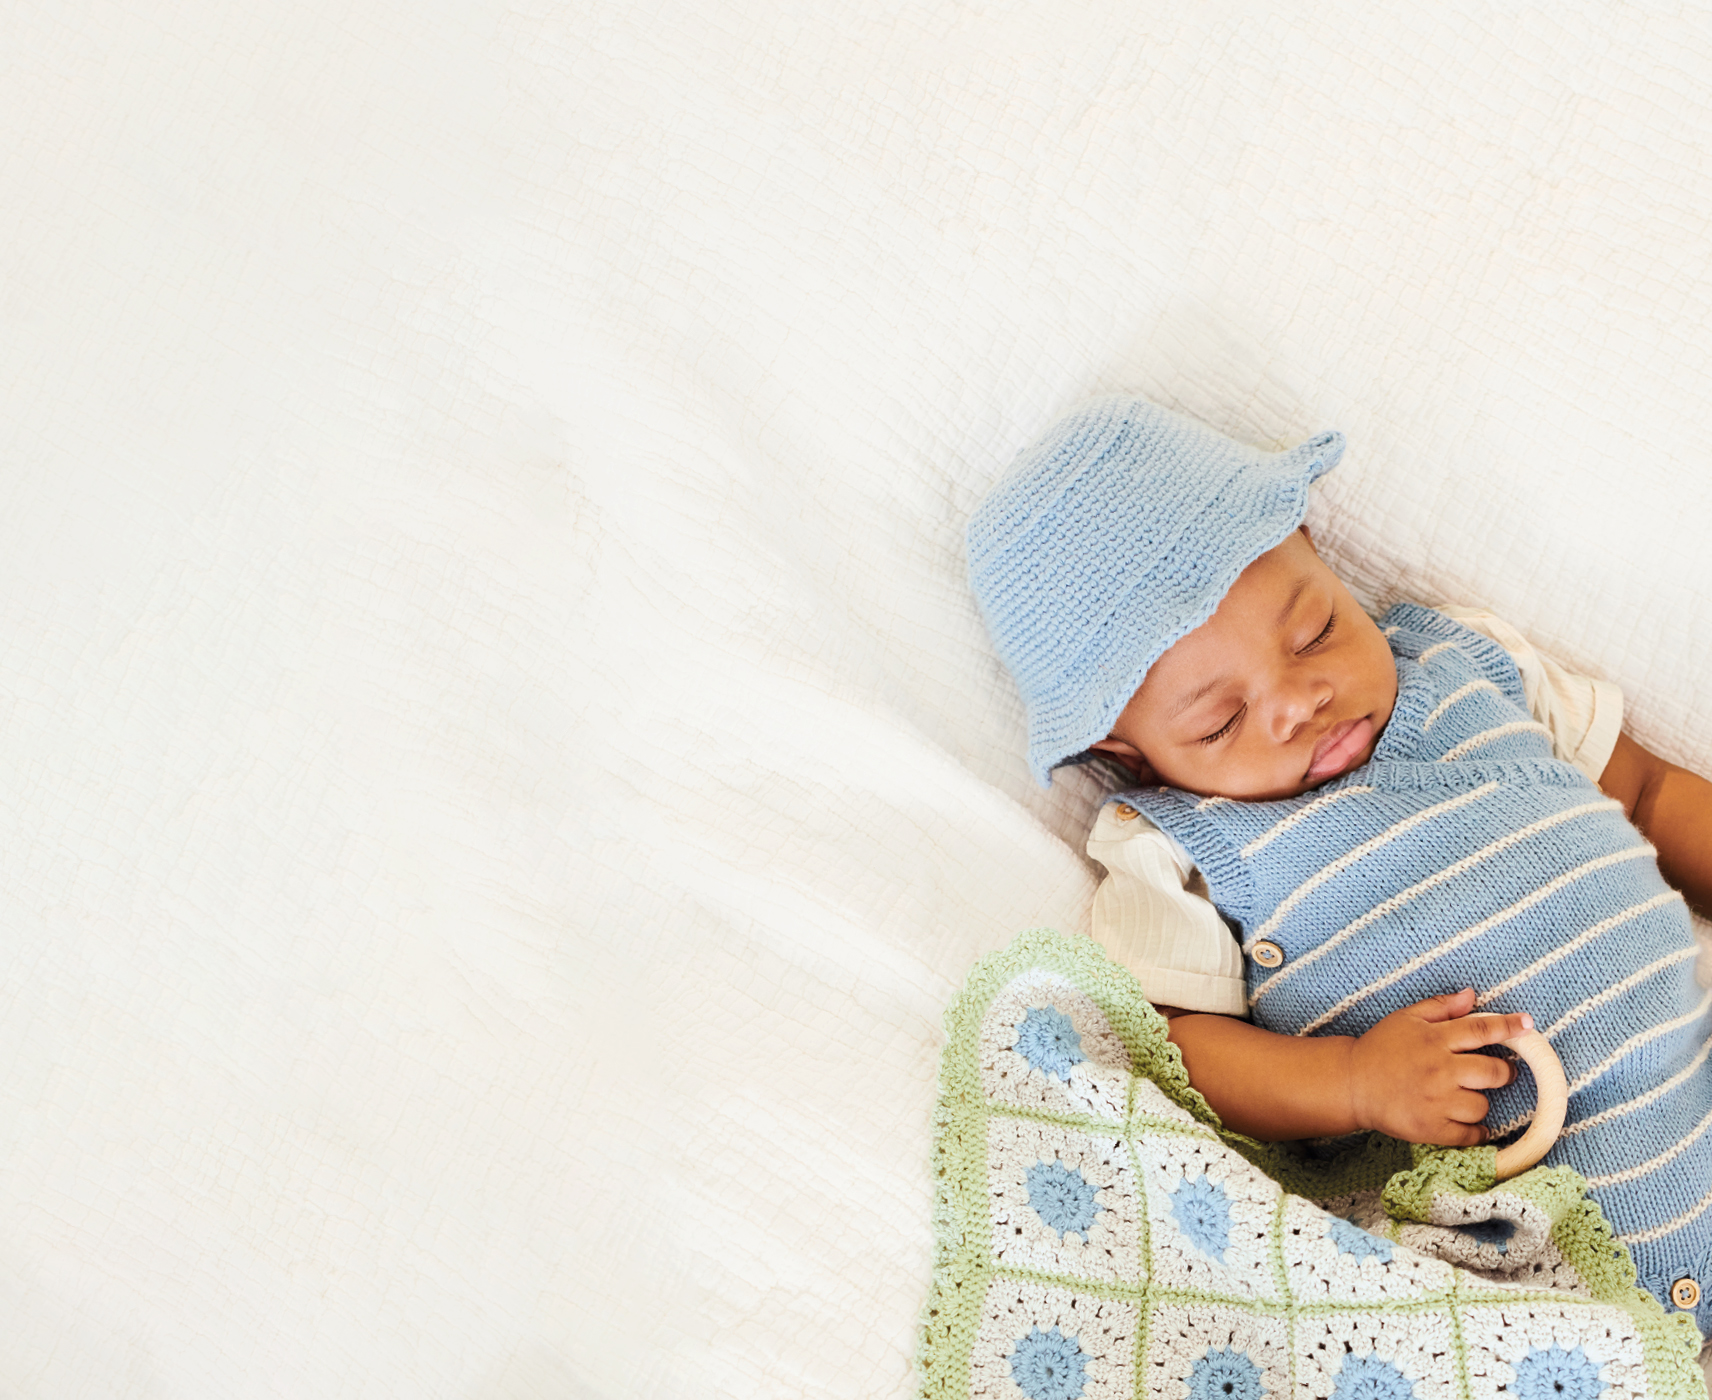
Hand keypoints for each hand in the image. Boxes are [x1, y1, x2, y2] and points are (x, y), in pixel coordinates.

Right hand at [1346, 989, 1532, 1145]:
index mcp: (1434, 1039)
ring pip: (1482, 1105)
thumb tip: (1472, 995)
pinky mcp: (1432, 1128)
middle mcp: (1439, 1069)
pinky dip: (1475, 1131)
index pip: (1481, 1029)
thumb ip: (1441, 1007)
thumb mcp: (1406, 1019)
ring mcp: (1437, 1101)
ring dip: (1479, 1102)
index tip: (1528, 1025)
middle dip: (1504, 1073)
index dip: (1509, 1027)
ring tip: (1465, 1097)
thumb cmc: (1381, 1048)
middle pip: (1493, 1072)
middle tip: (1500, 1073)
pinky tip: (1467, 1123)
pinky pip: (1471, 1134)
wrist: (1352, 1084)